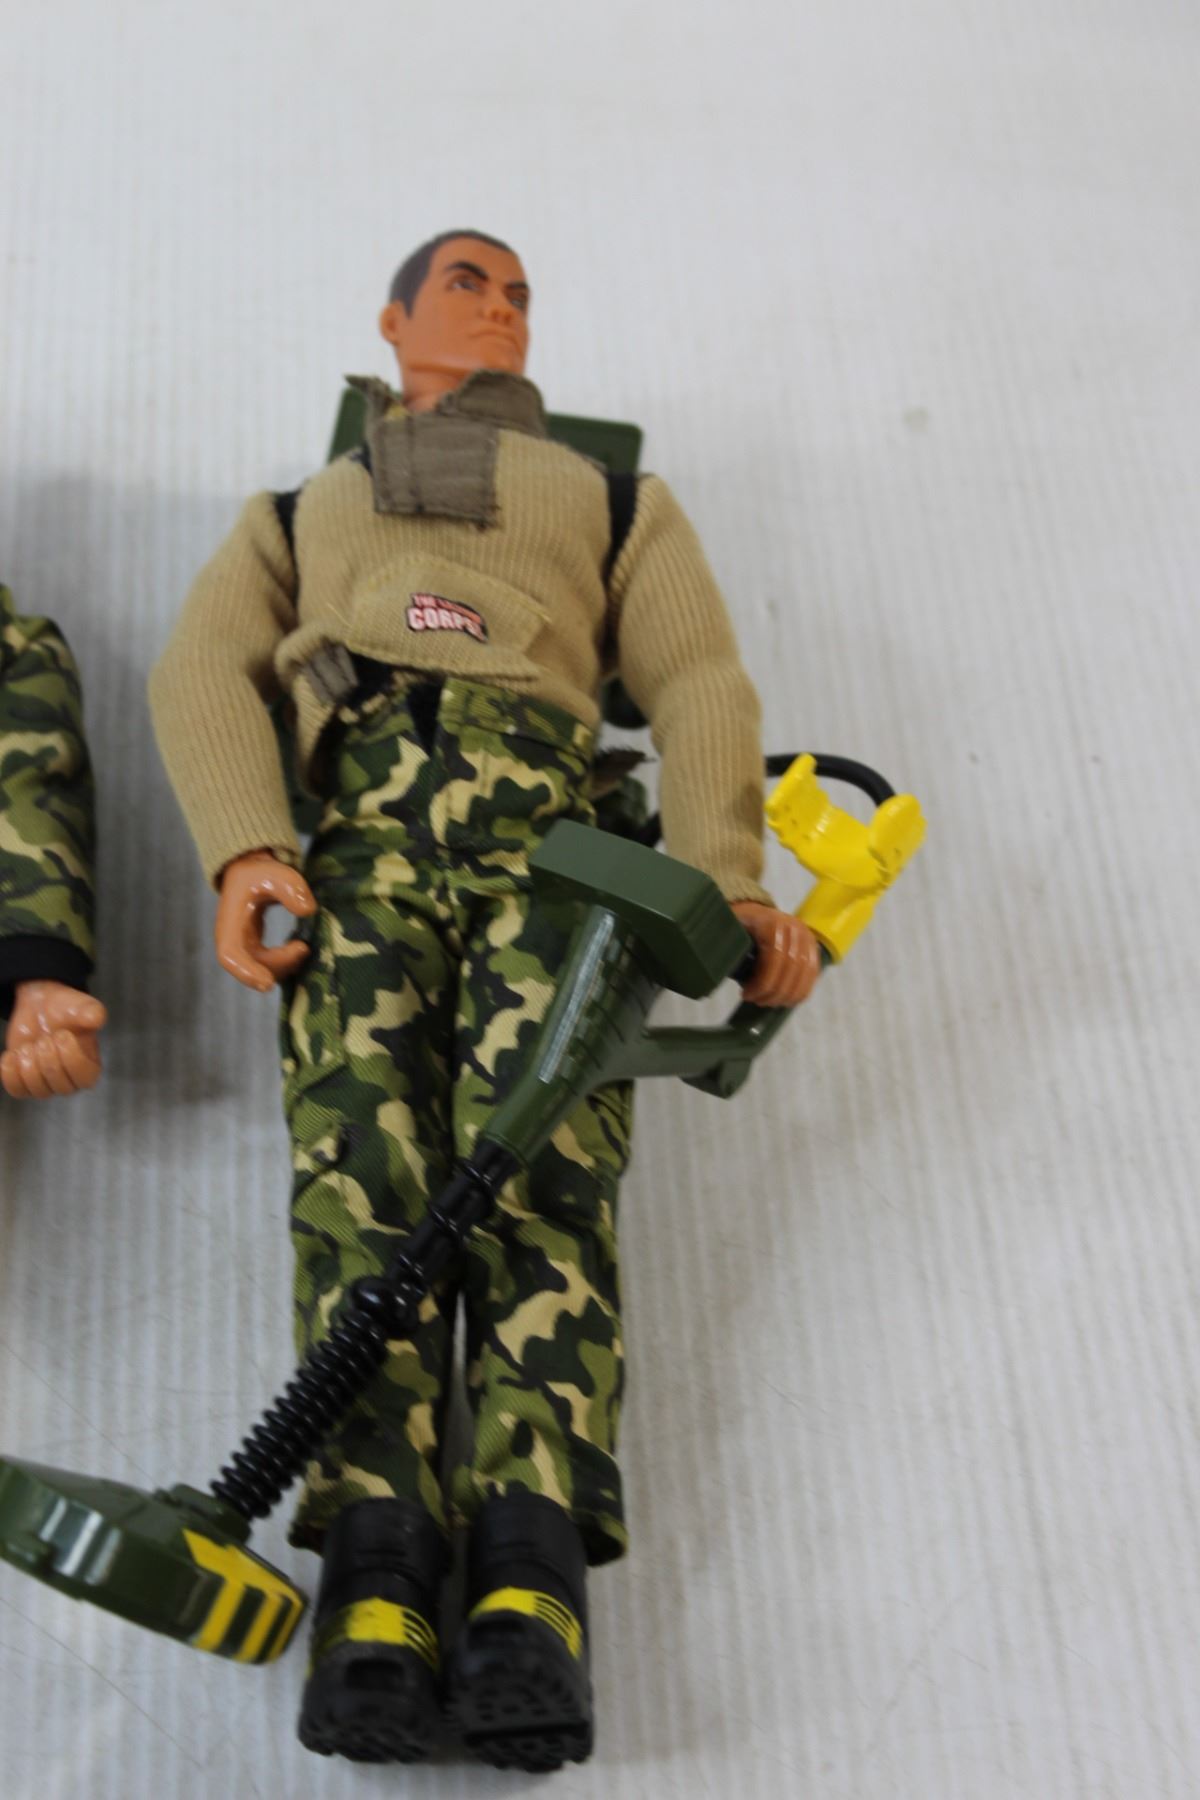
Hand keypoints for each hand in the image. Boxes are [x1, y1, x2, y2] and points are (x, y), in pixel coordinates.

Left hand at [1, 980, 106, 1098]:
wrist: (39, 1007)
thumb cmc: (65, 1010)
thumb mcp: (81, 1006)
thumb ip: (91, 1011)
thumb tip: (96, 1018)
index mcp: (90, 1066)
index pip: (85, 1078)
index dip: (72, 1059)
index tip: (62, 1035)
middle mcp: (70, 1080)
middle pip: (61, 1087)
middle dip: (48, 1060)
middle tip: (44, 1038)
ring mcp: (46, 1084)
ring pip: (38, 1090)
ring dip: (29, 1066)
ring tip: (29, 1045)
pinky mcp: (24, 1083)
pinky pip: (17, 1090)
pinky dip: (11, 1073)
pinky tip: (13, 1054)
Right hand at [215, 851, 317, 991]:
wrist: (252, 869)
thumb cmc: (260, 872)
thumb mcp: (276, 873)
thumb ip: (291, 888)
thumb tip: (308, 910)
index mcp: (230, 922)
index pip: (230, 955)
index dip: (246, 972)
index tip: (269, 983)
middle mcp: (233, 938)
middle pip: (248, 967)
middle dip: (276, 966)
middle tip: (302, 949)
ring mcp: (243, 945)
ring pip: (259, 969)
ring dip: (283, 966)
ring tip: (303, 948)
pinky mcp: (254, 947)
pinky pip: (267, 964)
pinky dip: (284, 962)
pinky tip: (299, 949)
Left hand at [731, 903, 821, 1007]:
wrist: (755, 913)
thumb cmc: (739, 925)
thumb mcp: (729, 931)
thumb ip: (726, 947)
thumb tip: (720, 971)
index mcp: (772, 923)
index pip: (775, 958)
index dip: (762, 983)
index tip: (746, 994)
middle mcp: (794, 928)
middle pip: (791, 968)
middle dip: (774, 992)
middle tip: (757, 1001)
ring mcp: (806, 937)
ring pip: (805, 974)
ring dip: (787, 995)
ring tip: (769, 1002)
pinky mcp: (813, 947)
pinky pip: (813, 974)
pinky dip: (800, 991)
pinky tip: (784, 1000)